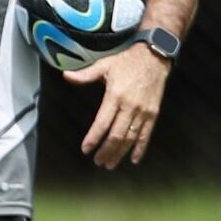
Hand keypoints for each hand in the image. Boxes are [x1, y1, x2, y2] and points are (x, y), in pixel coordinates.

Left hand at [66, 42, 170, 169]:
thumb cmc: (128, 60)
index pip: (102, 123)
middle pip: (116, 135)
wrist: (155, 55)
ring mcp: (143, 111)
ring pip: (130, 138)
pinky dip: (140, 148)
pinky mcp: (153, 113)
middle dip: (106, 151)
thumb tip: (66, 76)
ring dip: (120, 153)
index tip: (86, 149)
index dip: (94, 138)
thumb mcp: (104, 65)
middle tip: (98, 161)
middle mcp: (129, 106)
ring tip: (110, 164)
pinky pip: (146, 134)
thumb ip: (85, 75)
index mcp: (115, 95)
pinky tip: (134, 159)